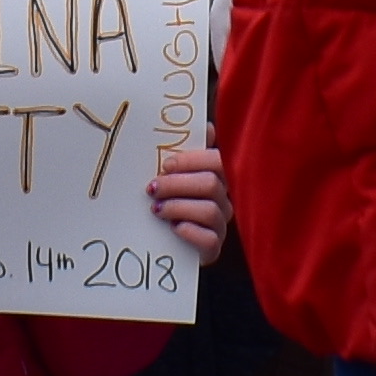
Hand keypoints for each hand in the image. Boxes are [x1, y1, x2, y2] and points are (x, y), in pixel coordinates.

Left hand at [149, 145, 230, 259]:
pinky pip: (209, 239)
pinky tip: (173, 228)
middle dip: (178, 184)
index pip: (217, 161)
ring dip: (178, 207)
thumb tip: (208, 126)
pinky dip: (190, 232)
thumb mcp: (171, 176)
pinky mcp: (213, 249)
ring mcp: (220, 226)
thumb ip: (185, 152)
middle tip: (152, 188)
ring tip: (156, 208)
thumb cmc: (166, 202)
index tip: (165, 164)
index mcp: (215, 178)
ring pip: (210, 211)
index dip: (192, 160)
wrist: (159, 243)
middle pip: (212, 184)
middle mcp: (223, 201)